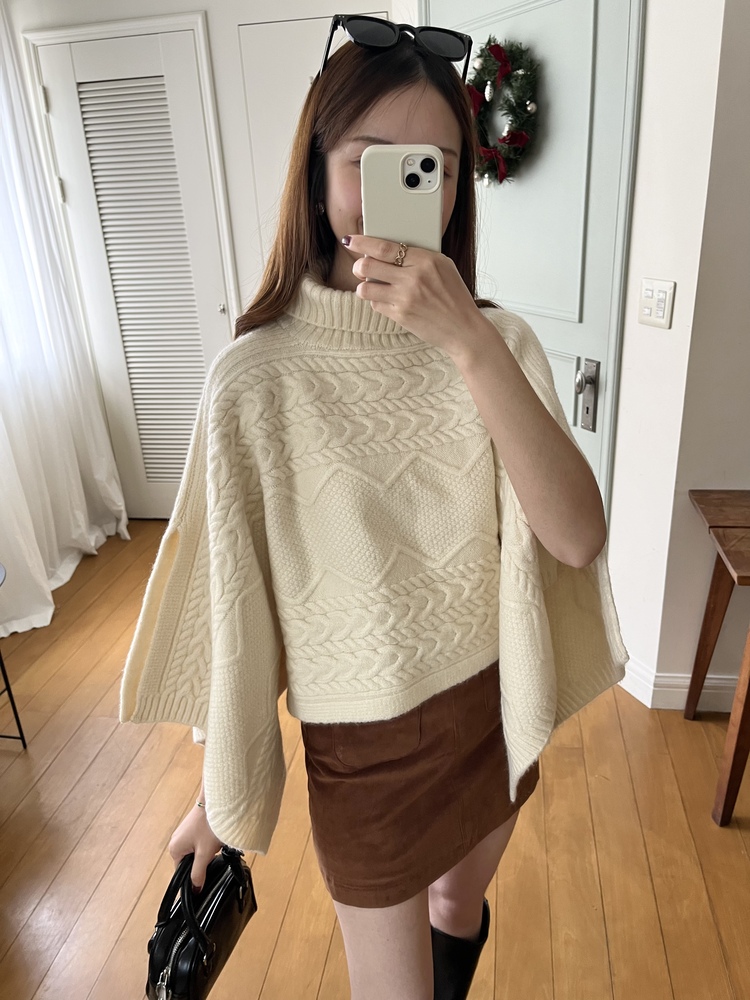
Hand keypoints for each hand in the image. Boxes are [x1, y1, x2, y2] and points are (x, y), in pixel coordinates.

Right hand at [168, 802, 222, 891]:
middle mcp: (176, 841)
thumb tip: (195, 890)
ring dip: (208, 850)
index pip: (182, 873)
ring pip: (198, 852)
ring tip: (214, 841)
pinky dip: (209, 841)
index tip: (206, 871)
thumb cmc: (209, 824)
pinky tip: (215, 835)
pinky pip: (201, 842)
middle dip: (204, 860)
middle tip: (212, 851)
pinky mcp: (194, 827)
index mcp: (174, 849)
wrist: (217, 799)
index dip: (195, 876)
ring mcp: (185, 833)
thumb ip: (198, 874)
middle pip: (191, 862)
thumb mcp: (204, 854)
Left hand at [345, 234, 484, 356]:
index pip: (384, 247)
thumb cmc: (454, 296)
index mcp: (426, 260)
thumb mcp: (444, 267)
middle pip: (368, 265)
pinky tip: (387, 300)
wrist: (463, 329)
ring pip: (366, 288)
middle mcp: (413, 278)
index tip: (350, 240)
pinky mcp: (401, 316)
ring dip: (364, 286)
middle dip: (358, 266)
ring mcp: (405, 298)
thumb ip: (419, 257)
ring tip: (372, 286)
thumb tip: (388, 250)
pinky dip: (377, 301)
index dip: (362, 242)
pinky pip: (376, 304)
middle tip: (359, 267)